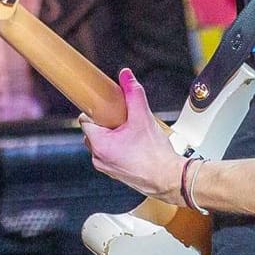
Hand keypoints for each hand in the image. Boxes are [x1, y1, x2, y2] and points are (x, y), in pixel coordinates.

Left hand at [80, 69, 181, 203]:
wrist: (169, 178)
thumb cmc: (156, 156)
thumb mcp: (143, 117)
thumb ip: (133, 93)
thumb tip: (126, 76)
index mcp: (100, 145)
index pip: (85, 121)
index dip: (95, 110)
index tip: (105, 106)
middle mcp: (99, 158)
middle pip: (93, 132)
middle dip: (105, 123)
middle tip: (122, 119)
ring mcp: (107, 168)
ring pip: (102, 143)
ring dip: (112, 135)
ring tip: (130, 132)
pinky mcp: (116, 173)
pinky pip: (111, 154)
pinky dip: (118, 147)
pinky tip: (134, 144)